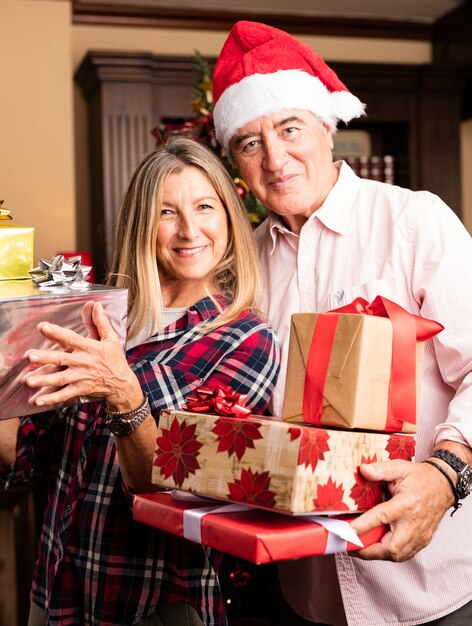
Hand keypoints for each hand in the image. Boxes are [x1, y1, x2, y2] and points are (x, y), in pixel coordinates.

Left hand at [23, 301, 140, 410]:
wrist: (122, 384)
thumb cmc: (115, 359)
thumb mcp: (111, 339)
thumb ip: (100, 322)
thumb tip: (96, 304)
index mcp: (90, 348)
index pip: (71, 338)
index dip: (57, 333)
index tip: (43, 327)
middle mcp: (84, 362)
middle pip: (62, 359)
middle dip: (46, 358)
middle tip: (30, 356)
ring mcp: (81, 377)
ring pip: (60, 378)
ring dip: (44, 380)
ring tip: (29, 380)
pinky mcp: (81, 389)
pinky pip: (65, 394)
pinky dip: (52, 398)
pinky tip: (38, 400)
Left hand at [349, 459, 454, 561]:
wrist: (443, 486)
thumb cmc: (420, 478)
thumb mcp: (400, 468)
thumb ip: (381, 470)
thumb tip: (363, 470)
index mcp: (406, 504)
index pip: (382, 517)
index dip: (363, 526)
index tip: (348, 532)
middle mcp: (414, 523)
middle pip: (391, 546)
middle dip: (369, 551)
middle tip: (351, 547)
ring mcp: (419, 535)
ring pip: (398, 555)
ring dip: (377, 554)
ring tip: (361, 548)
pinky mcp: (422, 541)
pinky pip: (404, 554)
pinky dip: (389, 554)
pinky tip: (378, 548)